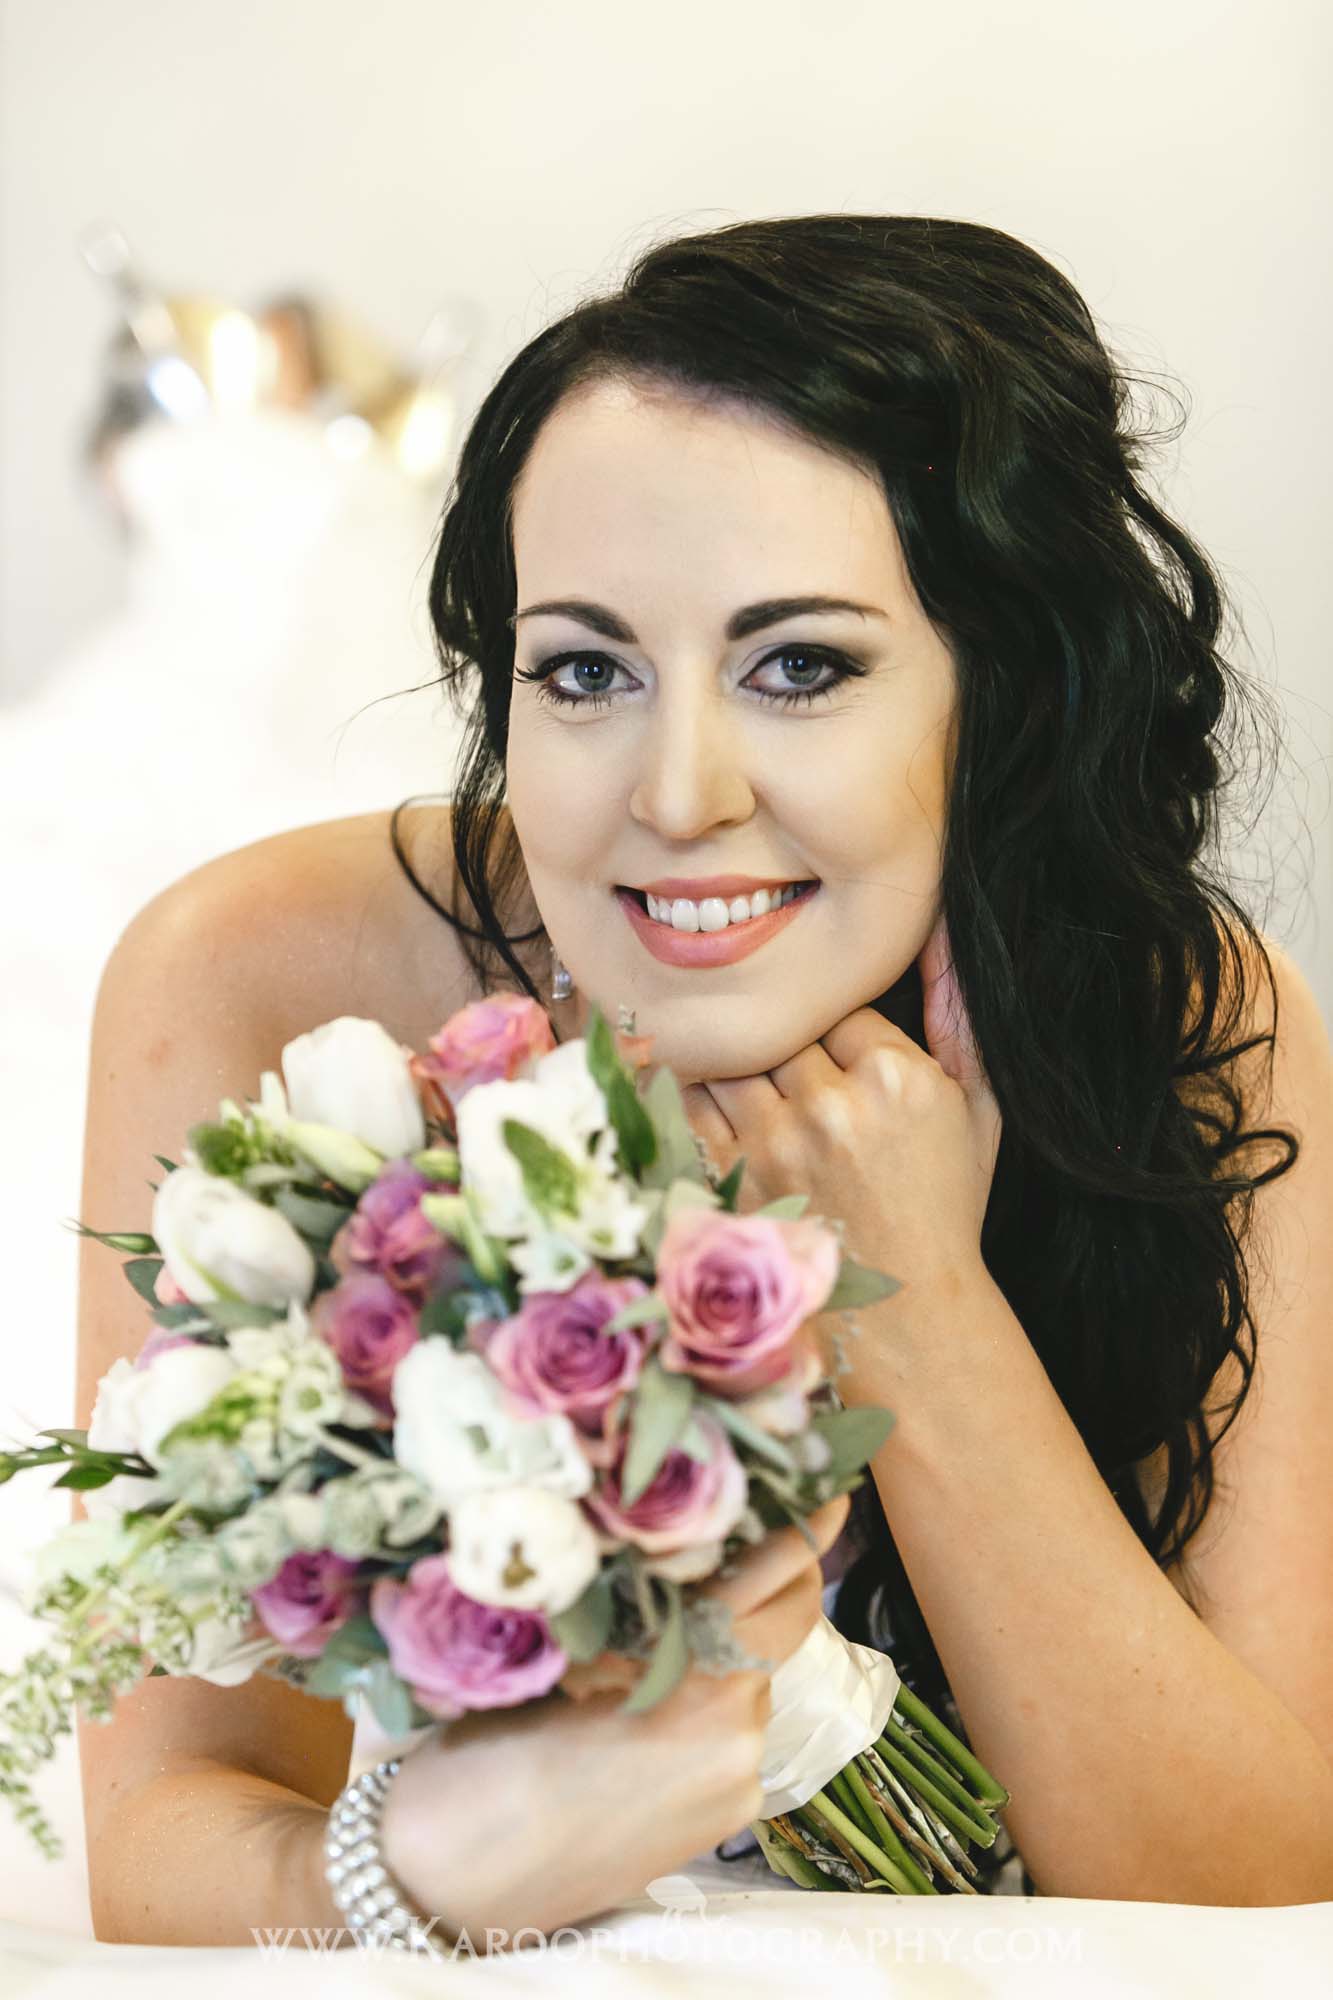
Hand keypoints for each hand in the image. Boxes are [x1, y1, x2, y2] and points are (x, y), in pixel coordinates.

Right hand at [377, 1494, 849, 1943]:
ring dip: (731, 1643)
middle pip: (788, 1624)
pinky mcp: (727, 1820)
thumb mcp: (556, 1656)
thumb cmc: (480, 1756)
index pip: (777, 1580)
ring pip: (755, 1677)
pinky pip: (735, 1732)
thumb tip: (681, 1549)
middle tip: (756, 1525)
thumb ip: (637, 1609)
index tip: (831, 1483)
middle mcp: (733, 1730)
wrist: (450, 1882)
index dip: (807, 1526)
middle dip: (778, 1576)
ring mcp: (736, 1781)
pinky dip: (711, 1703)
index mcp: (691, 1677)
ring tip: (669, 1623)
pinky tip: (654, 1702)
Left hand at [679, 912, 1001, 1300]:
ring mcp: (774, 1143)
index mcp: (897, 1078)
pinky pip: (691, 1107)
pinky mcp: (730, 1179)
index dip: (838, 1030)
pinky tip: (709, 1100)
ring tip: (759, 1090)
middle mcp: (832, 1105)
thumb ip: (960, 1015)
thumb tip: (946, 928)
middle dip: (787, 1046)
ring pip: (732, 1058)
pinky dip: (694, 1095)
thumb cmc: (946, 1205)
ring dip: (740, 1066)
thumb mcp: (980, 1107)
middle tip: (796, 1075)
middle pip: (782, 1029)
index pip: (840, 1007)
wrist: (909, 1313)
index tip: (844, 1060)